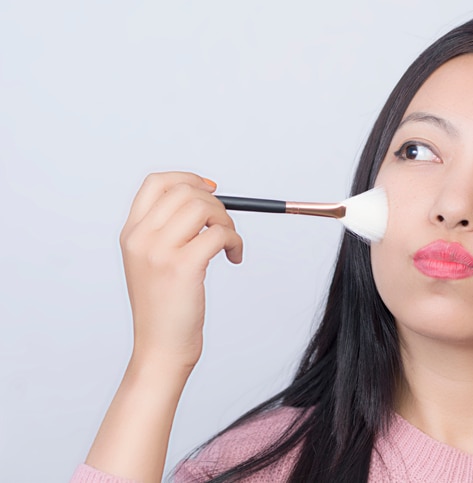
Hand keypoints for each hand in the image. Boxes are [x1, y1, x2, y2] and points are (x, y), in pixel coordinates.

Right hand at [120, 172, 242, 370]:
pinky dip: (236, 241)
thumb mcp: (153, 262)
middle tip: (224, 227)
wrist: (160, 348)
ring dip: (227, 222)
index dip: (188, 178)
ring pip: (204, 208)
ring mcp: (159, 251)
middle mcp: (141, 237)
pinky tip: (234, 257)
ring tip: (229, 244)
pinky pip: (220, 234)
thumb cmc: (165, 308)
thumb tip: (205, 197)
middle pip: (185, 191)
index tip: (211, 190)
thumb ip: (168, 230)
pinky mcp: (183, 266)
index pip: (156, 183)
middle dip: (216, 204)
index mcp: (131, 233)